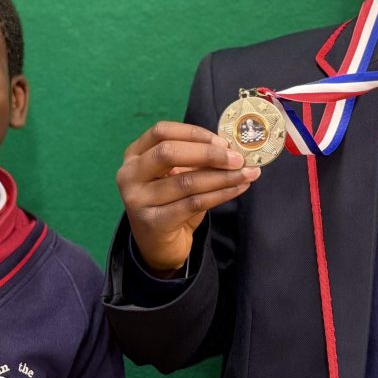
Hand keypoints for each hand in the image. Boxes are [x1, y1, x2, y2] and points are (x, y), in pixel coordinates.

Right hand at [116, 121, 260, 274]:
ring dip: (222, 177)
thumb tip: (231, 148)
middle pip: (168, 153)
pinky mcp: (153, 222)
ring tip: (247, 174)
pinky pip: (193, 204)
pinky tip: (238, 189)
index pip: (161, 132)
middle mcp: (130, 175)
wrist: (159, 245)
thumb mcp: (177, 175)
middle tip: (238, 158)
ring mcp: (138, 200)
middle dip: (208, 154)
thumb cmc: (170, 202)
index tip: (222, 141)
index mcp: (135, 154)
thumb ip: (196, 159)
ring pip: (186, 182)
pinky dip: (221, 194)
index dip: (193, 133)